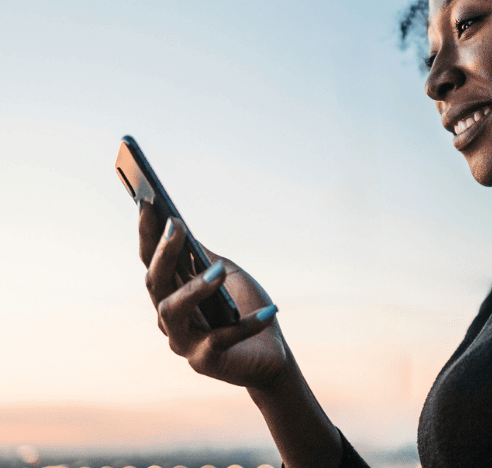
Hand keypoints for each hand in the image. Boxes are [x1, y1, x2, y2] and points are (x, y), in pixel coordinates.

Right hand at [140, 202, 287, 387]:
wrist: (270, 353)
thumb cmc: (245, 308)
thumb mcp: (228, 274)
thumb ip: (204, 256)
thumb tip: (178, 224)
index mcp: (173, 293)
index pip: (152, 261)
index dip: (148, 233)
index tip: (147, 201)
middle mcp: (170, 318)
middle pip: (156, 283)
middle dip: (163, 252)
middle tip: (176, 225)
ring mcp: (184, 341)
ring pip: (173, 311)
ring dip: (195, 288)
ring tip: (219, 271)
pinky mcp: (206, 362)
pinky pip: (222, 340)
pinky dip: (247, 325)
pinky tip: (270, 310)